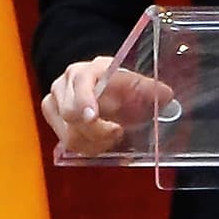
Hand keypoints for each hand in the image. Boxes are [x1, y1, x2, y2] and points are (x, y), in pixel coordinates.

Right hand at [42, 56, 175, 156]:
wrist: (96, 86)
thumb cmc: (114, 85)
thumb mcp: (132, 83)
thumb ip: (149, 89)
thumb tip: (166, 95)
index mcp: (85, 70)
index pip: (79, 82)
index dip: (84, 100)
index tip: (93, 116)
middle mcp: (64, 85)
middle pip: (70, 114)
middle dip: (96, 130)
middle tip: (117, 132)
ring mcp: (54, 104)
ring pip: (68, 135)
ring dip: (94, 142)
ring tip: (113, 137)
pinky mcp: (53, 122)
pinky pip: (67, 144)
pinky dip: (88, 148)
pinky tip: (101, 143)